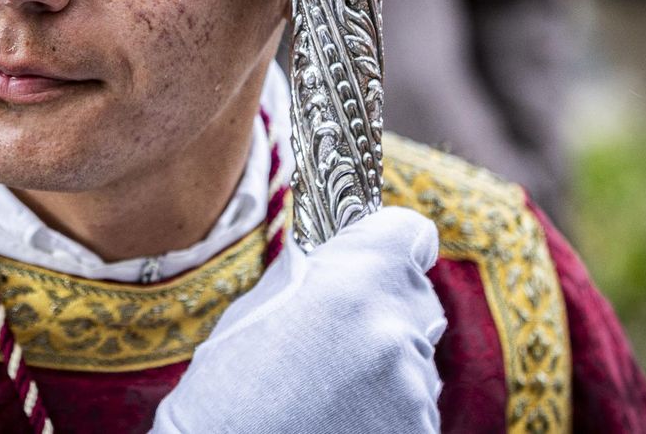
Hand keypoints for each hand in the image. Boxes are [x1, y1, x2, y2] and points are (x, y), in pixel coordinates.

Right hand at [152, 207, 445, 432]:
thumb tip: (339, 252)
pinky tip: (344, 423)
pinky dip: (391, 417)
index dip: (395, 244)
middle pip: (416, 301)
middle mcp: (391, 328)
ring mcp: (412, 389)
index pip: (409, 231)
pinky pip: (418, 412)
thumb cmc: (226, 390)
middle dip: (386, 316)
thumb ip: (314, 274)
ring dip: (389, 374)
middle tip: (336, 348)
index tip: (386, 258)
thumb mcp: (257, 308)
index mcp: (351, 278)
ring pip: (419, 363)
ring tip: (331, 397)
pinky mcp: (419, 432)